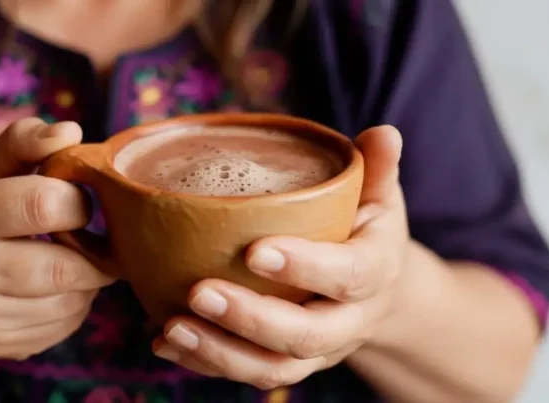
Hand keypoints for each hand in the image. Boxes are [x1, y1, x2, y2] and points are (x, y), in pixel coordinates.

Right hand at [0, 118, 113, 359]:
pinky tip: (61, 289)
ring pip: (68, 303)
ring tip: (80, 261)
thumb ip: (24, 142)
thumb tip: (72, 133)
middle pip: (62, 267)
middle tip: (99, 239)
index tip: (80, 202)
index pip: (44, 205)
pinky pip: (61, 329)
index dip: (78, 202)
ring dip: (89, 282)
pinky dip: (75, 307)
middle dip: (96, 253)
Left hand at [152, 125, 407, 388]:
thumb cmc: (367, 233)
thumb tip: (383, 133)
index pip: (348, 276)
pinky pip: (248, 373)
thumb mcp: (380, 199)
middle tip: (199, 292)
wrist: (378, 292)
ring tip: (172, 327)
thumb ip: (377, 169)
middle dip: (250, 319)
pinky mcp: (287, 361)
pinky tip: (166, 342)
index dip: (304, 267)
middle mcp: (348, 322)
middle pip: (306, 336)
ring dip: (220, 353)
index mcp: (375, 273)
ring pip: (274, 368)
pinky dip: (204, 363)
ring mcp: (317, 350)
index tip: (255, 251)